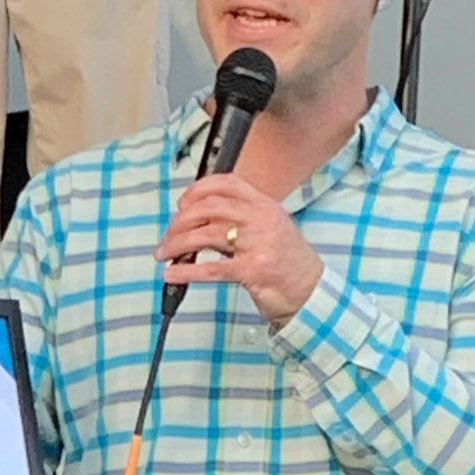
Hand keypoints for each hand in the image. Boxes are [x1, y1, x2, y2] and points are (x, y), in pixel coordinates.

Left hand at [157, 174, 324, 328]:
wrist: (311, 290)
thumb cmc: (287, 262)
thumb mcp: (270, 229)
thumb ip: (241, 219)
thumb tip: (199, 220)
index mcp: (266, 205)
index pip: (228, 183)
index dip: (198, 190)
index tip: (181, 204)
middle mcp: (263, 219)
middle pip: (210, 208)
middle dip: (180, 221)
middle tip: (168, 236)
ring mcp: (259, 244)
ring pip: (206, 235)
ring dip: (177, 245)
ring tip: (164, 255)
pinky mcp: (253, 270)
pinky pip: (212, 268)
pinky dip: (186, 271)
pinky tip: (171, 274)